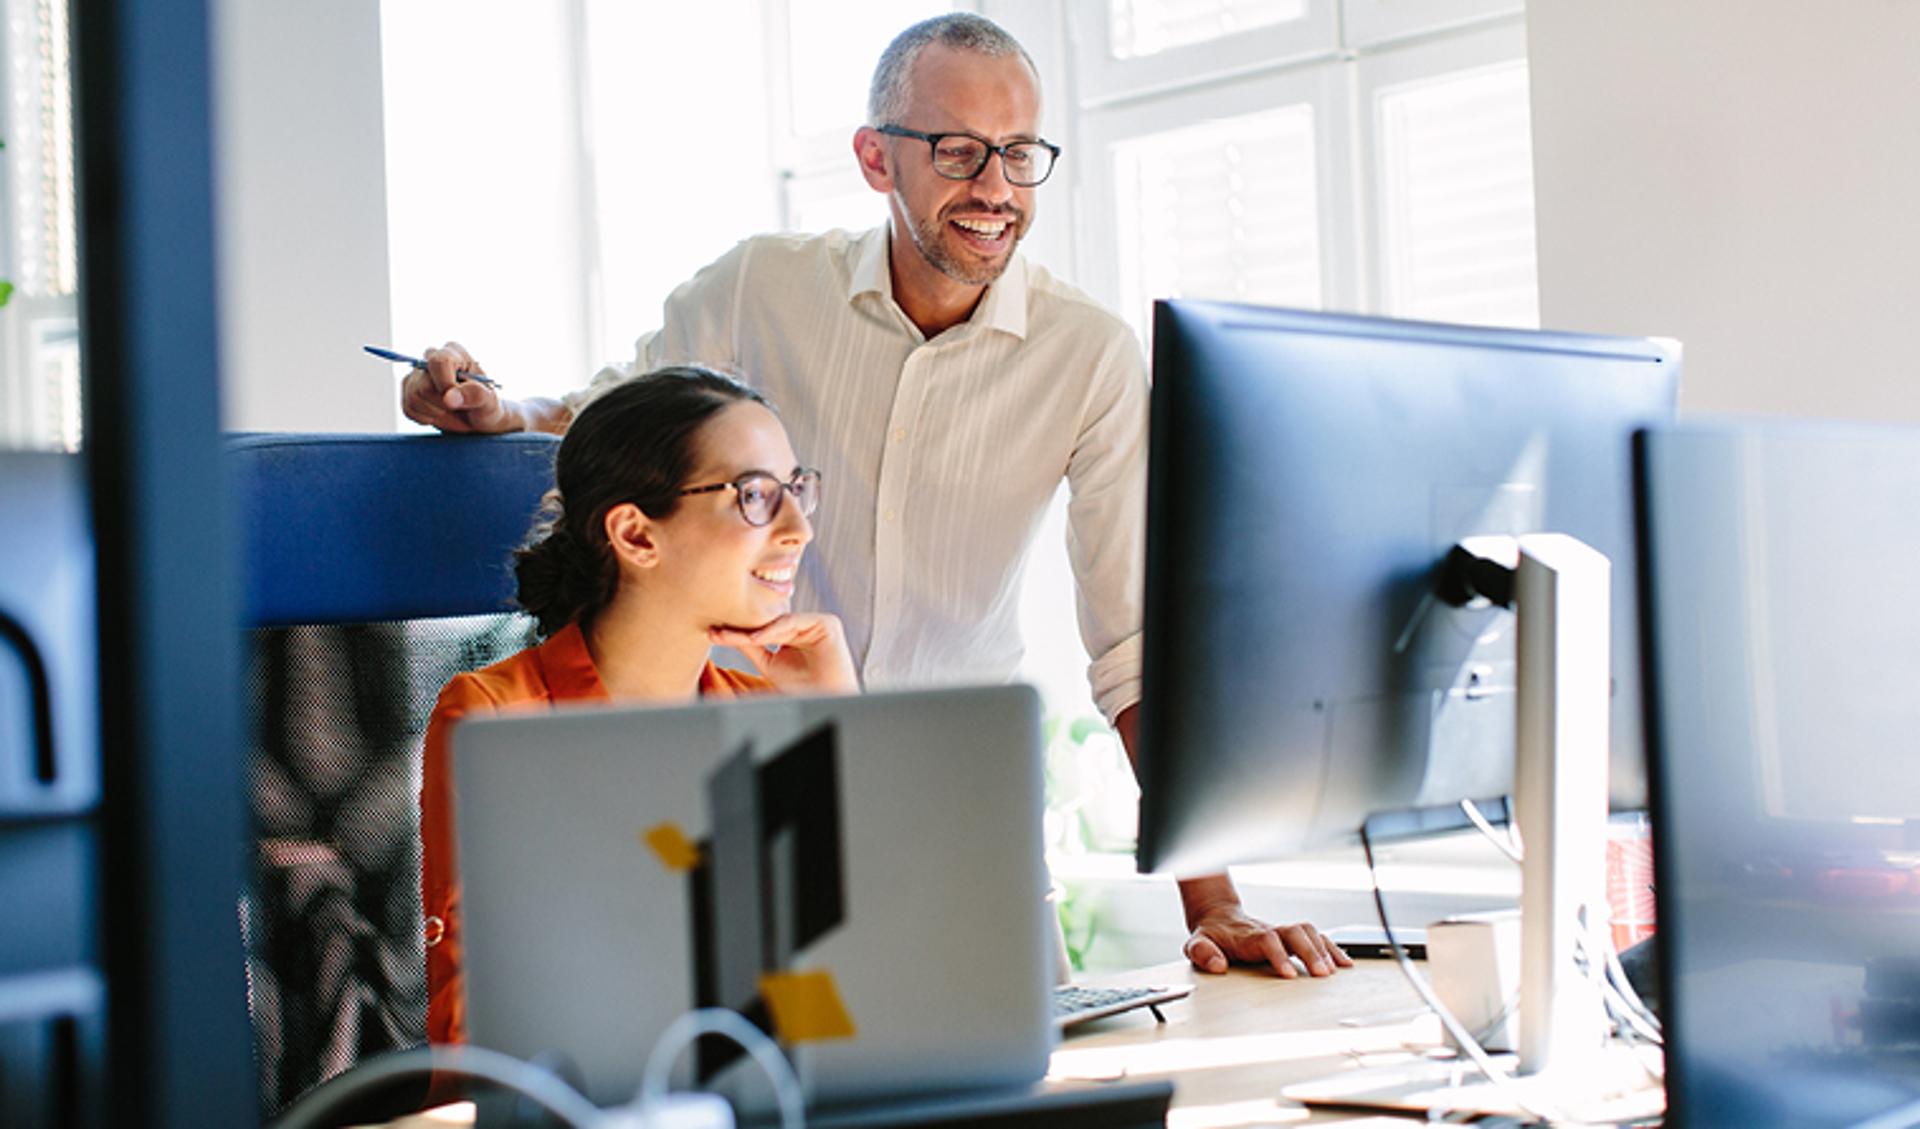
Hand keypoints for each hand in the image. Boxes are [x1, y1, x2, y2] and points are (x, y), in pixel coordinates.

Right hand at [400, 341, 521, 432]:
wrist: (477, 418)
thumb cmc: (486, 406)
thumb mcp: (489, 402)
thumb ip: (475, 395)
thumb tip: (449, 397)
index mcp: (454, 352)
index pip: (438, 362)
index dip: (445, 385)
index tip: (457, 402)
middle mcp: (432, 357)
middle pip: (424, 385)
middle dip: (444, 405)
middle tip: (461, 409)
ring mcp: (417, 373)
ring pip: (414, 397)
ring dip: (436, 413)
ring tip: (453, 412)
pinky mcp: (408, 389)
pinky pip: (408, 408)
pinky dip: (426, 418)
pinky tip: (441, 414)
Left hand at [709, 614, 858, 695]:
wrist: (825, 699)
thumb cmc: (802, 688)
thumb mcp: (769, 664)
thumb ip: (751, 647)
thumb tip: (724, 634)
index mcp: (793, 634)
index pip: (763, 629)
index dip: (739, 633)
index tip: (714, 634)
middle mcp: (805, 626)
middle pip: (770, 622)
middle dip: (743, 628)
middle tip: (717, 631)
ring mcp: (816, 623)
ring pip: (780, 621)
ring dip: (757, 630)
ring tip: (732, 636)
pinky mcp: (827, 623)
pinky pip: (795, 621)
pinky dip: (775, 629)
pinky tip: (757, 638)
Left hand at [1183, 903, 1352, 978]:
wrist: (1218, 918)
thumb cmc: (1211, 936)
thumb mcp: (1196, 944)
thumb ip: (1202, 953)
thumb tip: (1217, 965)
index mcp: (1247, 936)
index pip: (1266, 940)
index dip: (1279, 955)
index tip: (1289, 974)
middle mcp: (1269, 930)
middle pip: (1294, 933)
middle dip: (1310, 952)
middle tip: (1322, 975)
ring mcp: (1282, 932)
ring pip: (1308, 932)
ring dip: (1324, 950)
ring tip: (1335, 971)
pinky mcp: (1291, 937)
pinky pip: (1315, 937)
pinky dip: (1332, 948)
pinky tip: (1344, 963)